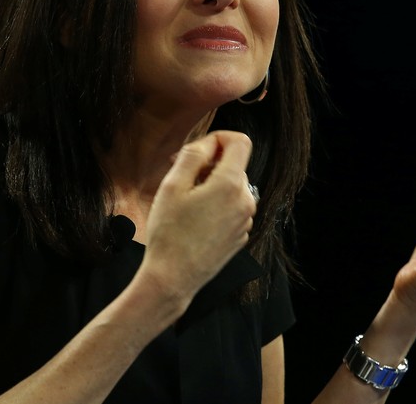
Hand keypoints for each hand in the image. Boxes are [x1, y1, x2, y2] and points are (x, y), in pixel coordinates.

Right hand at [141, 130, 257, 301]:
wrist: (173, 278)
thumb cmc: (169, 233)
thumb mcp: (172, 185)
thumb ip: (193, 154)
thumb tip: (209, 144)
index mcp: (231, 184)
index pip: (240, 141)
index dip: (219, 138)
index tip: (199, 151)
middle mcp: (245, 200)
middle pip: (234, 165)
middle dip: (210, 165)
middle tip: (180, 179)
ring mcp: (245, 219)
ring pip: (232, 187)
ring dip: (212, 186)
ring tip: (186, 204)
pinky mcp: (240, 234)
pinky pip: (232, 207)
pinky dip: (217, 205)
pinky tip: (195, 220)